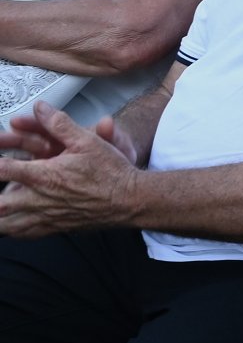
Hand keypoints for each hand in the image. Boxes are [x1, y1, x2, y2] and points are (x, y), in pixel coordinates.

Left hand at [0, 103, 138, 237]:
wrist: (129, 200)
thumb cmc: (110, 172)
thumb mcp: (87, 140)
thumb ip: (59, 124)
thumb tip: (41, 109)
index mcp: (43, 175)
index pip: (3, 170)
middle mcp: (39, 198)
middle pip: (0, 204)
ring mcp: (45, 216)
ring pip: (7, 224)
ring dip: (0, 216)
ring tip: (0, 208)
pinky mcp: (53, 227)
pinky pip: (23, 234)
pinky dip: (12, 229)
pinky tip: (10, 224)